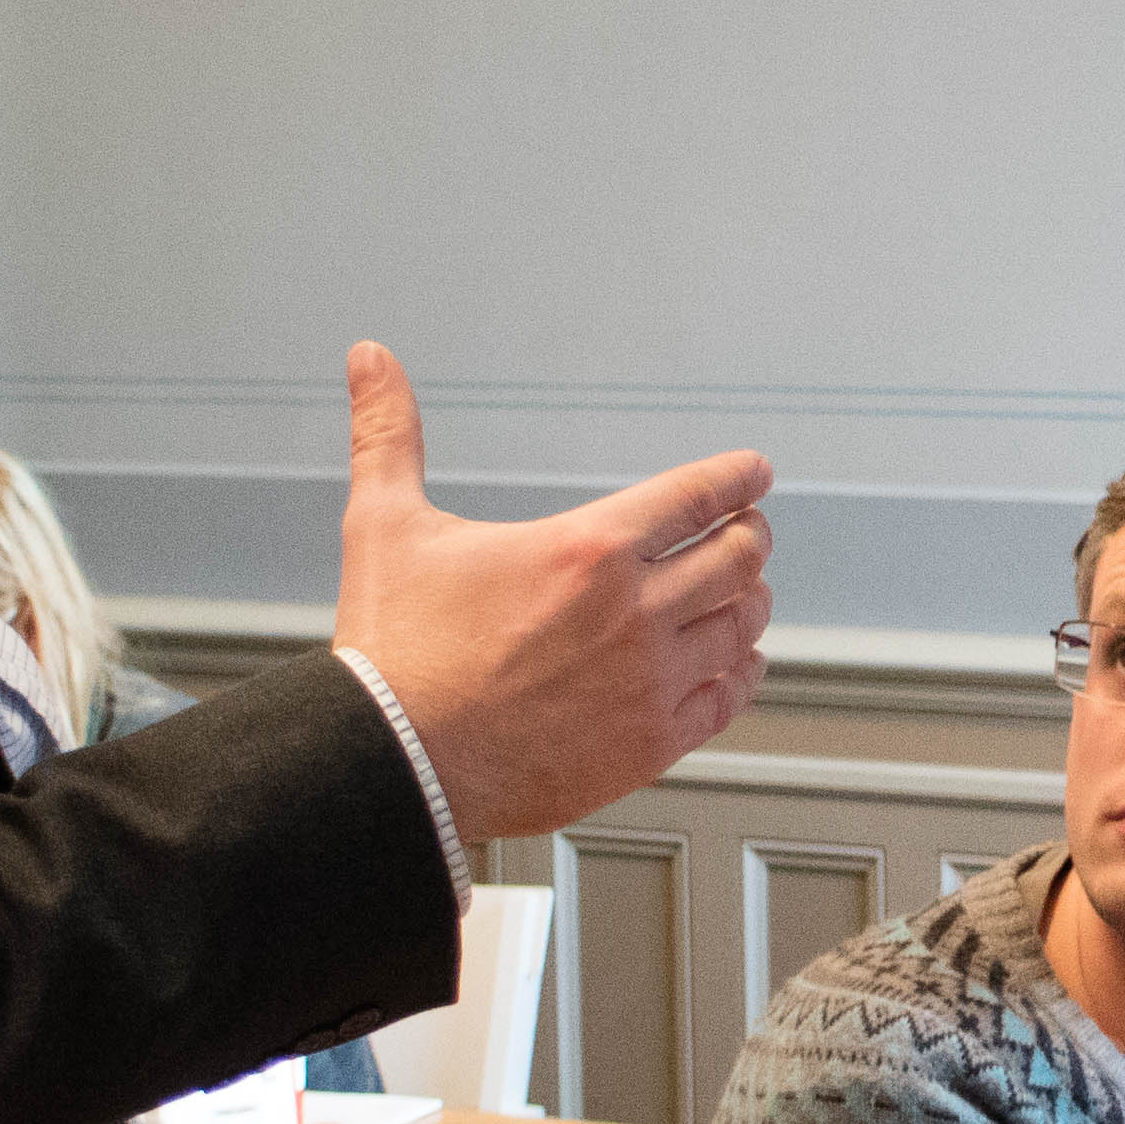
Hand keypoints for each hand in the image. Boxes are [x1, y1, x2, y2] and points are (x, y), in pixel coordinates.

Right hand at [326, 342, 772, 843]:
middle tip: (749, 530)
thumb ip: (390, 436)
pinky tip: (741, 663)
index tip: (754, 474)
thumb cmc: (392, 653)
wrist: (393, 764)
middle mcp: (634, 612)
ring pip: (743, 627)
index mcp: (586, 548)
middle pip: (739, 558)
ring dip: (752, 601)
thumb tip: (370, 360)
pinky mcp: (649, 745)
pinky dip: (744, 673)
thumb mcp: (386, 526)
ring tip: (747, 591)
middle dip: (750, 536)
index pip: (698, 495)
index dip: (737, 478)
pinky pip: (728, 699)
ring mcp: (649, 682)